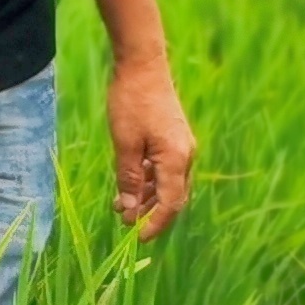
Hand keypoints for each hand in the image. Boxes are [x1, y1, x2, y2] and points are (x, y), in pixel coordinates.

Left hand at [107, 55, 197, 238]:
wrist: (143, 65)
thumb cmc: (131, 101)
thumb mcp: (124, 143)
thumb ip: (128, 178)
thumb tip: (129, 211)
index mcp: (176, 159)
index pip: (171, 204)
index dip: (155, 224)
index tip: (137, 238)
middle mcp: (185, 156)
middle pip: (172, 197)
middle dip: (149, 213)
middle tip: (124, 223)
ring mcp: (181, 146)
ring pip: (167, 183)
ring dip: (146, 197)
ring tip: (120, 205)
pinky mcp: (174, 139)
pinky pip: (164, 168)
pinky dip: (148, 180)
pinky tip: (129, 184)